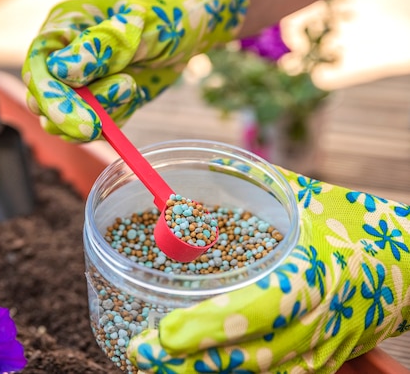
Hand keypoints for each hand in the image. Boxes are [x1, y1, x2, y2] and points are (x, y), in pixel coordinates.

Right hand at [21, 0, 247, 140]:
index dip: (52, 97)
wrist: (190, 30)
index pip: (38, 68)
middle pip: (43, 101)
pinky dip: (113, 122)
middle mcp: (62, 59)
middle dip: (72, 115)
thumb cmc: (164, 14)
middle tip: (105, 118)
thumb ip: (100, 46)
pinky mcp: (98, 105)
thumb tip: (60, 70)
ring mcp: (79, 85)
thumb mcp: (137, 23)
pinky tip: (134, 95)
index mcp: (62, 29)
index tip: (83, 119)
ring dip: (98, 116)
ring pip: (65, 122)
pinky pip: (94, 129)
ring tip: (130, 87)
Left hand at [127, 168, 409, 372]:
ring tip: (155, 368)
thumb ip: (253, 188)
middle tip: (140, 355)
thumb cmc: (353, 226)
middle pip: (249, 358)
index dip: (211, 327)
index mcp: (316, 272)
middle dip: (190, 364)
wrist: (407, 267)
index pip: (259, 309)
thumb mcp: (307, 199)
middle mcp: (318, 321)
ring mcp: (320, 350)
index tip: (165, 334)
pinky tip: (195, 371)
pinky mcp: (320, 364)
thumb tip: (200, 171)